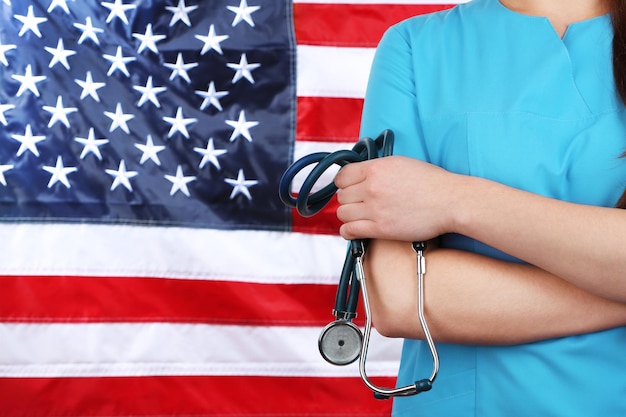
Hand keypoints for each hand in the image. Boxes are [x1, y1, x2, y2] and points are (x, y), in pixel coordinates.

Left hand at [334, 156, 459, 240]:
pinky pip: (349, 230)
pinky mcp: (381, 228)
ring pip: (343, 213)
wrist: (450, 201)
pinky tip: (354, 230)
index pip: (342, 176)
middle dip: (349, 200)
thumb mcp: (401, 164)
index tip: (348, 188)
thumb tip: (362, 175)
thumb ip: (378, 169)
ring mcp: (375, 208)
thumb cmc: (432, 183)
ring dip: (349, 215)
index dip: (344, 183)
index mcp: (376, 169)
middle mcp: (372, 187)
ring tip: (359, 217)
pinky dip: (348, 231)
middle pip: (342, 196)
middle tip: (359, 204)